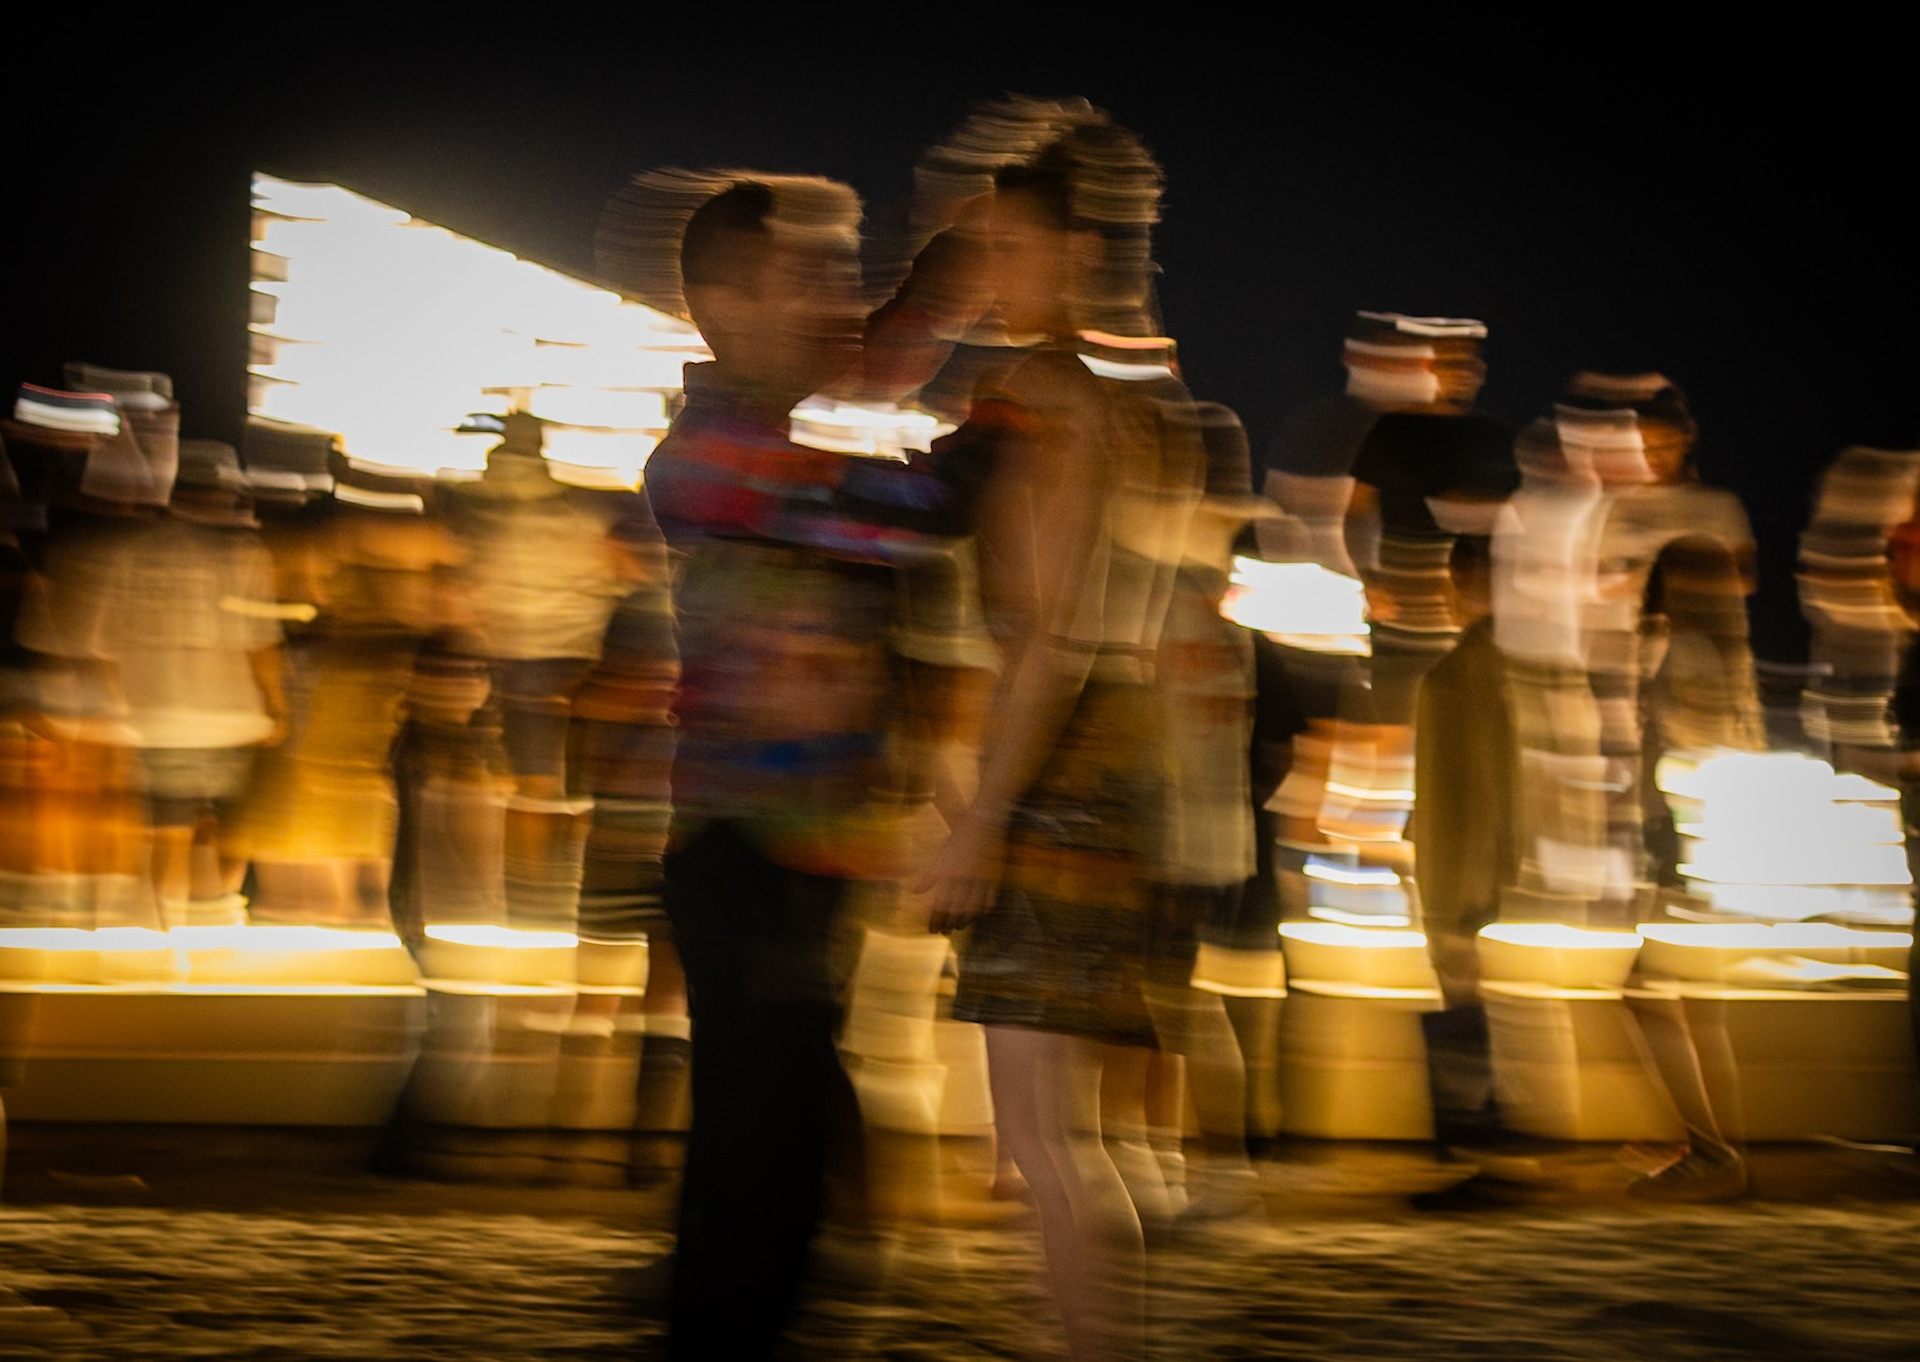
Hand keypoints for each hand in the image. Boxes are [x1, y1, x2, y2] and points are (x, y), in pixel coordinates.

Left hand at [918, 807, 1004, 933]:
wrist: (984, 822)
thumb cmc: (959, 838)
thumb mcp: (941, 856)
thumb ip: (929, 876)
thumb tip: (915, 892)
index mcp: (948, 872)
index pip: (939, 903)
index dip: (935, 919)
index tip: (933, 931)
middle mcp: (963, 878)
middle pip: (956, 909)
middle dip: (950, 924)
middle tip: (947, 933)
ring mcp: (980, 878)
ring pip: (973, 907)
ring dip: (966, 920)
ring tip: (961, 926)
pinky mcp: (994, 876)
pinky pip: (989, 898)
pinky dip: (984, 909)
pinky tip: (979, 914)